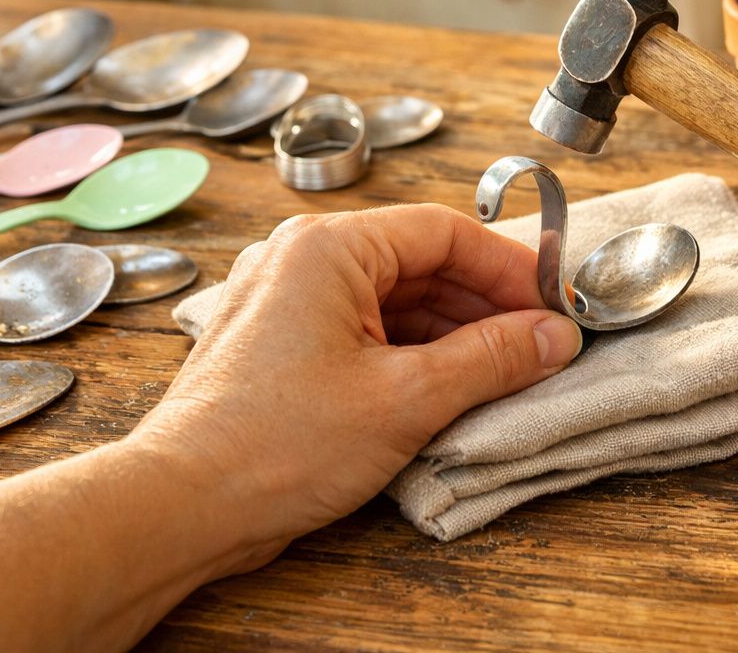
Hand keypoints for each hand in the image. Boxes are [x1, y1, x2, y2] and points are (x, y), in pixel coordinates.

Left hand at [133, 204, 581, 562]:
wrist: (183, 505)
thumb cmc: (276, 445)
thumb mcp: (406, 398)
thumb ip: (491, 359)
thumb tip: (554, 336)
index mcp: (327, 247)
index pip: (443, 231)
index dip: (507, 268)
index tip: (552, 305)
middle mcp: (301, 258)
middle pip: (419, 262)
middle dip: (484, 305)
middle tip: (538, 345)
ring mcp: (286, 300)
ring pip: (393, 299)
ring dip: (452, 332)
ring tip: (504, 372)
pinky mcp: (280, 343)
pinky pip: (363, 329)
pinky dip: (411, 352)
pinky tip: (449, 386)